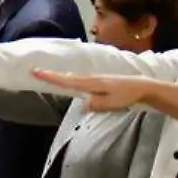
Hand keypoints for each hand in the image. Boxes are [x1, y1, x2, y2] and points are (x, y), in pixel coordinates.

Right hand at [29, 69, 154, 112]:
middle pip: (67, 77)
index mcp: (91, 83)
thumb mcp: (111, 103)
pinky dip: (70, 79)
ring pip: (74, 78)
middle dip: (52, 75)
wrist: (142, 86)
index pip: (67, 81)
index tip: (35, 71)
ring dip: (60, 77)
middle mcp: (91, 78)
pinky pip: (80, 79)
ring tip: (48, 75)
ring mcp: (95, 78)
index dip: (51, 77)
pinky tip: (70, 81)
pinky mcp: (99, 80)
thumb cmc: (127, 95)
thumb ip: (95, 104)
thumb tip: (82, 105)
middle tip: (35, 71)